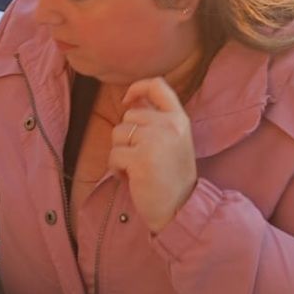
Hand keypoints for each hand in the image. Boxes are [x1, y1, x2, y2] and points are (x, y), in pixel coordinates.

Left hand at [106, 77, 197, 232]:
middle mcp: (169, 125)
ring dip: (120, 153)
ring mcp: (155, 141)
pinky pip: (113, 155)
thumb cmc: (173, 177)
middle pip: (128, 116)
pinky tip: (131, 179)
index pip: (157, 85)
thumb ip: (156, 120)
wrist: (180, 209)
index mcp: (179, 119)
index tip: (127, 100)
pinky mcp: (140, 159)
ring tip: (137, 169)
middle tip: (141, 157)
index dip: (137, 87)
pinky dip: (116, 169)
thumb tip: (130, 102)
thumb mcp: (174, 141)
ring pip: (117, 134)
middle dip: (126, 137)